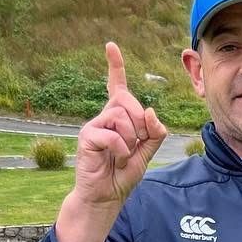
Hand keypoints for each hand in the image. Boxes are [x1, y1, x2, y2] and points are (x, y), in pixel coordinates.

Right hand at [73, 41, 168, 207]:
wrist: (106, 196)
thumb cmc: (123, 173)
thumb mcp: (147, 152)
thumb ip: (155, 133)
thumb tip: (151, 112)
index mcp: (119, 116)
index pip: (117, 86)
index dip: (115, 66)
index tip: (110, 46)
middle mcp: (105, 116)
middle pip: (128, 100)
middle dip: (141, 123)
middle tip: (136, 143)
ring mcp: (95, 125)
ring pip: (122, 116)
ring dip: (131, 139)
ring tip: (123, 154)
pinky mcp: (87, 136)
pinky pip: (112, 134)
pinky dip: (121, 149)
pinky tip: (115, 158)